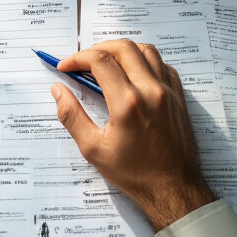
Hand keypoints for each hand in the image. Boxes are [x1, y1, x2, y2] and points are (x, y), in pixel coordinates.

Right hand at [50, 40, 213, 231]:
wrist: (172, 188)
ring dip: (123, 50)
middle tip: (83, 62)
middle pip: (123, 48)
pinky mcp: (179, 96)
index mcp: (127, 102)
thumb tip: (58, 90)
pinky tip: (133, 74)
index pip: (99, 61)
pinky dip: (145, 61)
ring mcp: (168, 91)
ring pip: (145, 50)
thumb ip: (71, 116)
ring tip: (106, 63)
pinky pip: (163, 64)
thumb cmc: (134, 173)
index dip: (77, 59)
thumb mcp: (93, 149)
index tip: (65, 67)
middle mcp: (151, 90)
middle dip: (98, 48)